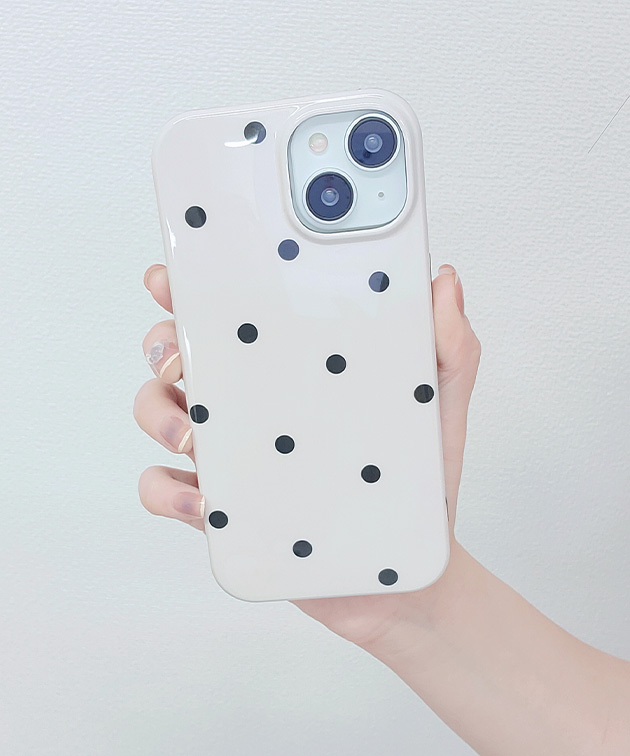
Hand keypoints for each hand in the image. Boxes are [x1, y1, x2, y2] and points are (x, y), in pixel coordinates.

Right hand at [134, 262, 480, 646]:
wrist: (404, 570)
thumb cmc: (418, 483)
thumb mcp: (437, 408)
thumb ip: (448, 346)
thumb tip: (443, 281)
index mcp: (291, 372)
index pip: (232, 317)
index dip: (193, 290)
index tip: (175, 279)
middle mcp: (251, 406)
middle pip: (177, 356)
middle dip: (161, 345)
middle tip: (180, 361)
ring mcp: (232, 456)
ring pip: (158, 414)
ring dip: (157, 414)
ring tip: (192, 437)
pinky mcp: (222, 510)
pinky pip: (165, 493)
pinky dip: (168, 493)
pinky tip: (203, 501)